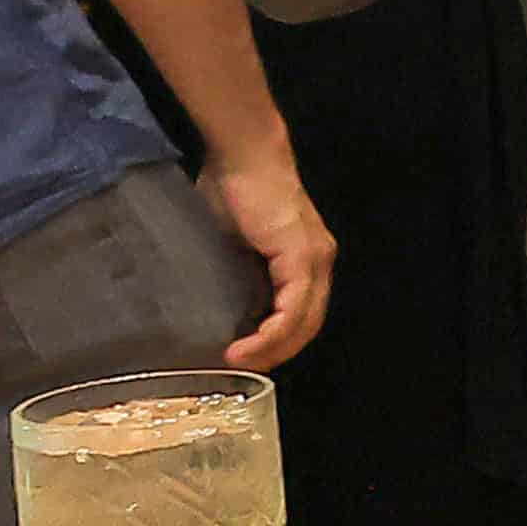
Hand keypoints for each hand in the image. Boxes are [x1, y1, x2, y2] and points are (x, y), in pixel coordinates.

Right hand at [194, 140, 329, 369]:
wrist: (242, 155)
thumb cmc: (231, 191)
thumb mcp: (230, 241)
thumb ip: (232, 269)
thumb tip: (208, 300)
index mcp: (304, 260)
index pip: (301, 314)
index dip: (277, 341)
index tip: (245, 358)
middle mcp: (318, 262)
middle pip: (307, 325)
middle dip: (276, 353)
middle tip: (241, 370)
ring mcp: (314, 258)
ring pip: (304, 321)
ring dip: (272, 349)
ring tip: (238, 363)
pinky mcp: (301, 255)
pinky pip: (294, 306)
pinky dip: (272, 332)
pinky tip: (247, 347)